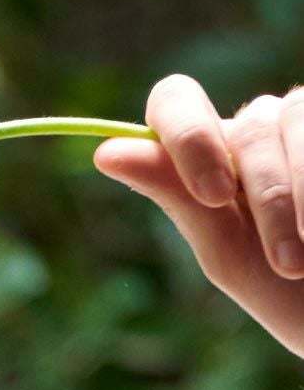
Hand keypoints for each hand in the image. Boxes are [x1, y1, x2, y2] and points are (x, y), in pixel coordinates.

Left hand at [92, 75, 303, 357]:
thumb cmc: (283, 288)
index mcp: (204, 154)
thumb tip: (105, 153)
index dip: (188, 136)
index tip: (213, 197)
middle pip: (248, 126)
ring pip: (291, 118)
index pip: (174, 100)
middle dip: (267, 197)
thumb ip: (178, 198)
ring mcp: (300, 122)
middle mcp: (251, 128)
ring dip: (298, 195)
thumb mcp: (228, 252)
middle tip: (283, 262)